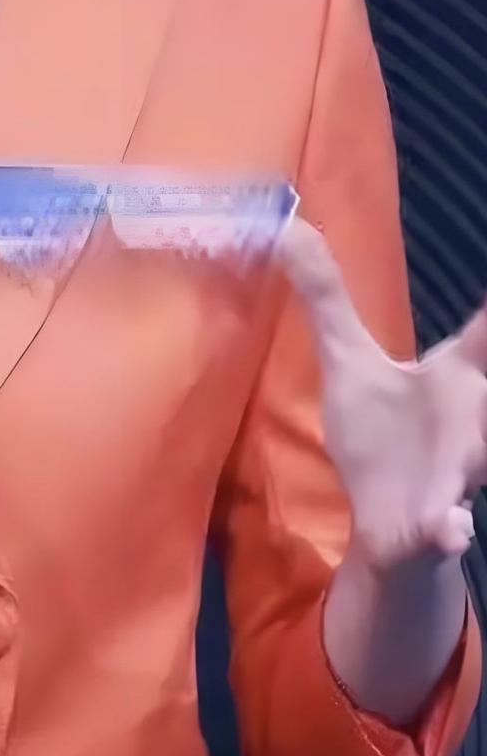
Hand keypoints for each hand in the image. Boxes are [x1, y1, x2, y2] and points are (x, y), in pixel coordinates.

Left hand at [276, 214, 486, 570]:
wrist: (387, 526)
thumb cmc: (379, 433)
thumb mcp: (348, 358)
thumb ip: (326, 297)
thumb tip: (289, 227)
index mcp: (454, 375)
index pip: (484, 332)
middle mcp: (466, 419)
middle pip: (485, 392)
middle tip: (484, 366)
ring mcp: (456, 473)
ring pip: (477, 459)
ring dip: (472, 459)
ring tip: (463, 480)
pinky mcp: (436, 520)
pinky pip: (451, 524)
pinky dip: (450, 526)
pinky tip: (451, 529)